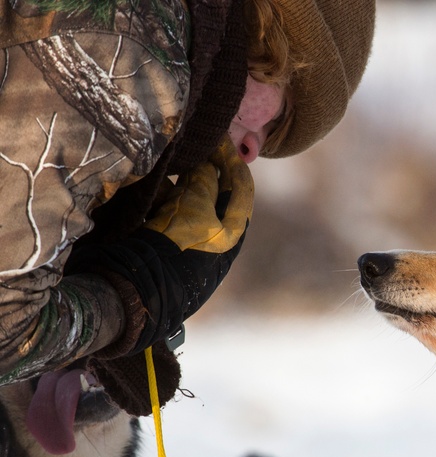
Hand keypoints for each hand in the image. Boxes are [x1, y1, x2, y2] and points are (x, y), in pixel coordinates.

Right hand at [66, 139, 253, 356]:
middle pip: (215, 191)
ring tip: (170, 155)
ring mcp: (190, 239)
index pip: (242, 189)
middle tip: (194, 141)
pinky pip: (168, 209)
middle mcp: (215, 236)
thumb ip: (204, 182)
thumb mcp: (195, 208)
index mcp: (232, 232)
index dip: (232, 161)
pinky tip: (149, 177)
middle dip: (205, 166)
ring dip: (180, 177)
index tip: (222, 138)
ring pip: (189, 197)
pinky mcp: (166, 240)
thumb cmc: (176, 245)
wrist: (139, 285)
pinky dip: (162, 193)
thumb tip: (207, 166)